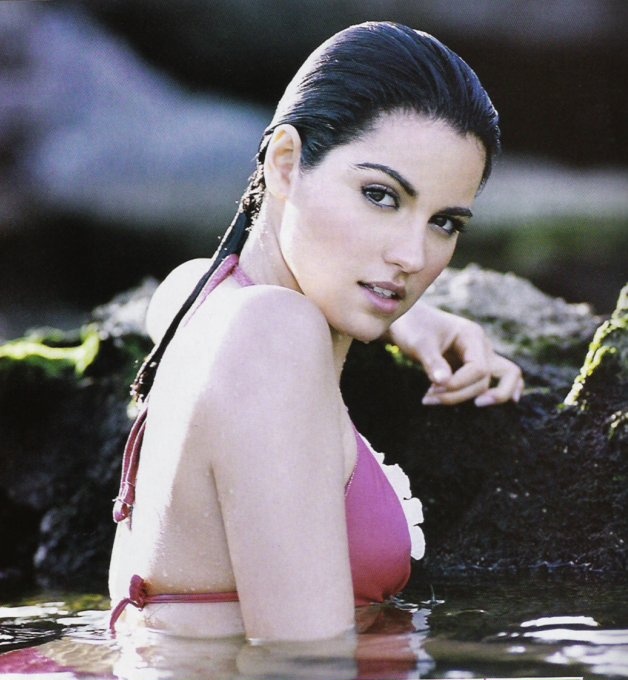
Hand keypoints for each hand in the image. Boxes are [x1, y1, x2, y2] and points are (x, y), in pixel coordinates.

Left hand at [386, 301, 523, 406]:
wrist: (406, 319)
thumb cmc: (412, 327)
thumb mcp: (418, 343)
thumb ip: (432, 362)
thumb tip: (445, 382)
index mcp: (472, 335)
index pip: (479, 368)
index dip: (459, 384)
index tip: (433, 389)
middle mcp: (481, 346)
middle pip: (488, 378)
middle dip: (460, 394)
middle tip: (429, 397)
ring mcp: (479, 356)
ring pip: (493, 382)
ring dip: (464, 397)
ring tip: (431, 398)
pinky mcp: (471, 366)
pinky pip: (495, 379)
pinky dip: (496, 391)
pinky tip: (489, 401)